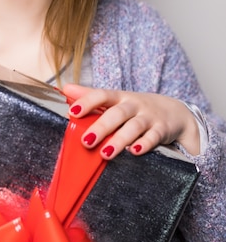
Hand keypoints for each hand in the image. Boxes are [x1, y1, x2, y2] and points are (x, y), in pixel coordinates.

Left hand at [62, 84, 199, 158]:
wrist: (174, 112)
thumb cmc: (136, 107)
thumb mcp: (115, 99)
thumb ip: (90, 95)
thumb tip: (65, 88)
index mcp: (119, 97)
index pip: (101, 95)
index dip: (87, 102)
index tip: (72, 112)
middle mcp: (133, 105)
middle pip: (117, 114)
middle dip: (101, 127)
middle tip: (86, 141)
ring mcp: (148, 117)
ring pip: (134, 127)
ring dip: (119, 140)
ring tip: (105, 153)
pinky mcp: (161, 130)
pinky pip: (153, 137)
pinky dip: (145, 144)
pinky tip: (134, 151)